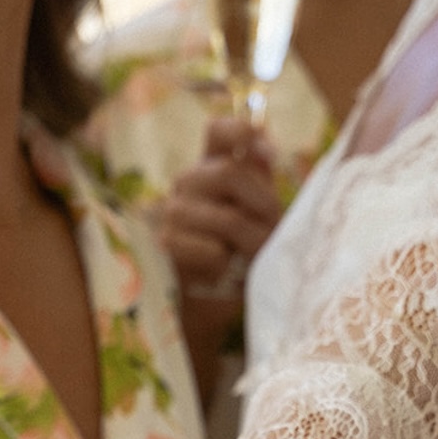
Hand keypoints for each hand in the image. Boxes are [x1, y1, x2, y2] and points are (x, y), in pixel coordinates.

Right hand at [156, 117, 280, 402]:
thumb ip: (261, 180)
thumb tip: (266, 149)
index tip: (269, 155)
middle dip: (260, 203)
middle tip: (272, 228)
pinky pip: (206, 248)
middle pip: (226, 173)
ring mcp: (172, 214)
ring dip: (246, 239)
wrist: (213, 307)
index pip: (217, 131)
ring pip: (220, 215)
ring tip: (249, 257)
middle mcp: (188, 185)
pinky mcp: (165, 247)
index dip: (240, 131)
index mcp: (212, 169)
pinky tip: (223, 271)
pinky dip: (224, 263)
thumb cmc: (242, 259)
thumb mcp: (262, 216)